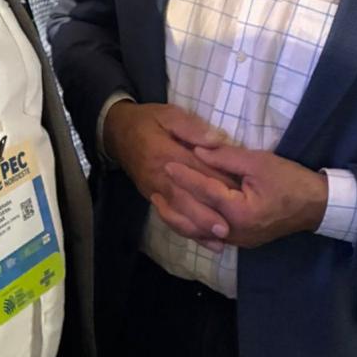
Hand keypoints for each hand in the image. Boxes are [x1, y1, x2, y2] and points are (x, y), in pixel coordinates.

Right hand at [103, 101, 235, 249]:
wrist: (117, 132)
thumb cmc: (148, 121)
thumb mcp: (169, 114)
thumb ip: (192, 127)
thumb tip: (217, 140)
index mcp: (167, 153)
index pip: (196, 171)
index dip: (217, 183)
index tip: (239, 195)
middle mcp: (160, 176)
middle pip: (184, 200)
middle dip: (205, 216)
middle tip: (226, 230)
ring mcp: (154, 189)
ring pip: (176, 214)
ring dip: (197, 229)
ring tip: (219, 242)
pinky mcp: (151, 197)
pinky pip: (168, 217)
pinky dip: (185, 231)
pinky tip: (202, 240)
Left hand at [163, 144, 328, 248]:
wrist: (316, 206)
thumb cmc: (290, 180)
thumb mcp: (259, 162)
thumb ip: (226, 157)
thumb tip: (198, 150)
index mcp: (239, 211)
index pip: (205, 191)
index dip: (184, 176)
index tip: (166, 164)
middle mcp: (235, 231)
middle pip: (196, 218)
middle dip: (174, 202)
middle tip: (153, 186)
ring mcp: (238, 240)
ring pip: (201, 230)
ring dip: (180, 216)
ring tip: (160, 201)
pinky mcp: (241, 241)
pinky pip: (211, 233)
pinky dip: (195, 223)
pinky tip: (183, 213)